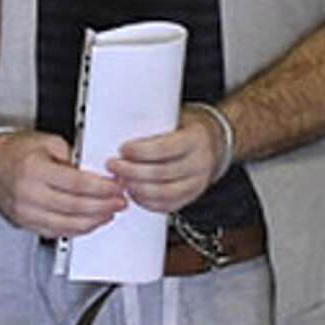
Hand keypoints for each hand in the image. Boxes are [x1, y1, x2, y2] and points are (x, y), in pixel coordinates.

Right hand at [0, 129, 124, 236]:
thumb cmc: (15, 150)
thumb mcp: (46, 141)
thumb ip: (72, 155)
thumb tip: (97, 171)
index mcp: (33, 171)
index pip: (75, 184)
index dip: (100, 188)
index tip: (116, 187)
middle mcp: (28, 195)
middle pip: (74, 207)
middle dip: (102, 206)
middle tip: (120, 201)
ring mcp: (25, 213)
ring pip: (67, 224)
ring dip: (93, 221)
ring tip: (109, 213)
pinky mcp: (26, 224)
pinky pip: (56, 232)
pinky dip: (77, 229)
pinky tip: (90, 222)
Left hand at [109, 105, 225, 213]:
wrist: (212, 143)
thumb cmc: (185, 128)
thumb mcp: (174, 119)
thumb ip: (153, 127)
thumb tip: (120, 132)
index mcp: (196, 139)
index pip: (165, 148)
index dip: (140, 151)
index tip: (122, 149)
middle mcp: (200, 163)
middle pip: (161, 173)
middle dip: (131, 171)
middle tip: (112, 165)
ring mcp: (197, 183)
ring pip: (162, 193)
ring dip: (136, 188)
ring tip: (119, 180)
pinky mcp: (190, 197)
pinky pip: (166, 206)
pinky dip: (145, 201)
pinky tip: (133, 192)